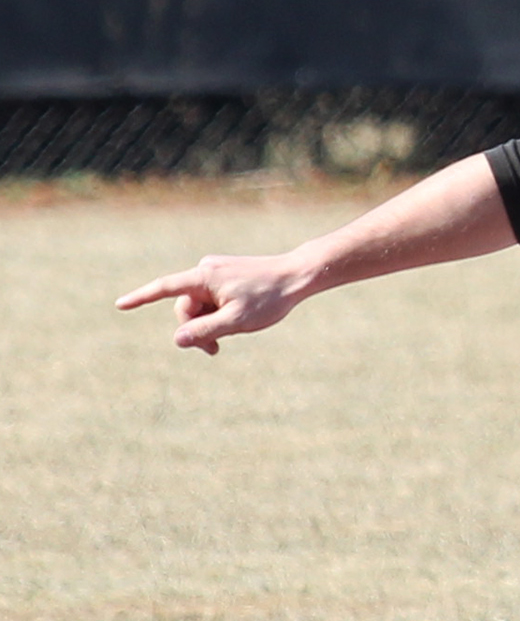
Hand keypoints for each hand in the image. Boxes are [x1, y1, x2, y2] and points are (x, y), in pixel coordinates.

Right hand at [115, 253, 311, 354]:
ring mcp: (217, 272)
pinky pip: (213, 300)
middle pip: (186, 307)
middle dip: (196, 329)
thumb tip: (177, 340)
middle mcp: (206, 270)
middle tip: (215, 350)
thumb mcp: (238, 321)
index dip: (141, 298)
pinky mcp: (227, 276)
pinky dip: (219, 313)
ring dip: (210, 323)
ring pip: (200, 306)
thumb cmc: (270, 298)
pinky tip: (241, 317)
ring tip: (235, 330)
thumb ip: (206, 331)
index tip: (120, 305)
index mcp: (204, 277)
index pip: (164, 288)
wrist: (298, 276)